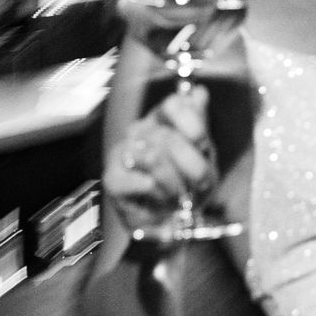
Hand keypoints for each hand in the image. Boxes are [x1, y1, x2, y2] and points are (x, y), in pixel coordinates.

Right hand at [103, 85, 216, 233]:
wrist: (171, 223)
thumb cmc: (187, 184)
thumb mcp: (203, 154)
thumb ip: (200, 123)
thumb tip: (200, 92)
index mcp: (162, 119)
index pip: (173, 104)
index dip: (192, 122)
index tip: (203, 143)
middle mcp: (140, 130)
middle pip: (169, 137)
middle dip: (192, 166)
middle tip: (199, 183)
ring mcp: (122, 153)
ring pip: (154, 158)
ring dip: (175, 183)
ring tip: (179, 194)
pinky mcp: (112, 178)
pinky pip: (141, 181)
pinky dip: (158, 193)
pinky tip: (160, 198)